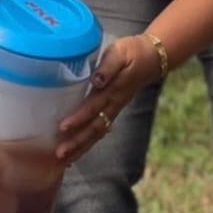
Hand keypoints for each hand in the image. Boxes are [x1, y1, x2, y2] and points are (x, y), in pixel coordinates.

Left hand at [54, 34, 164, 162]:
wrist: (152, 58)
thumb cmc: (132, 52)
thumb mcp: (120, 53)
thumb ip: (108, 67)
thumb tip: (97, 81)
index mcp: (112, 90)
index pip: (93, 107)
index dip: (78, 118)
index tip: (62, 128)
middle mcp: (113, 104)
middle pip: (95, 128)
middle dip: (77, 142)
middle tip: (60, 154)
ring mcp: (114, 109)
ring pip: (97, 133)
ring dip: (82, 146)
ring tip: (65, 159)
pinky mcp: (113, 110)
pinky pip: (100, 130)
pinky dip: (88, 142)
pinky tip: (76, 151)